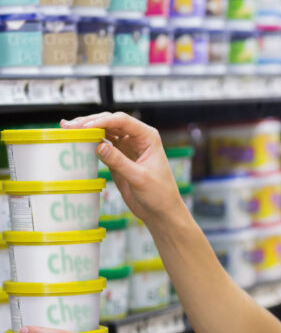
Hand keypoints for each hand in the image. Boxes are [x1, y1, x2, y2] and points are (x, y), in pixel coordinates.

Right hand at [61, 112, 182, 224]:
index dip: (102, 121)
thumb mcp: (139, 178)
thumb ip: (119, 162)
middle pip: (111, 122)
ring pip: (104, 132)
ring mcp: (127, 147)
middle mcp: (137, 138)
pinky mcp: (118, 158)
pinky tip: (77, 140)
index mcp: (148, 137)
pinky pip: (102, 145)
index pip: (123, 121)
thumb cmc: (159, 194)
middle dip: (90, 122)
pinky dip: (89, 142)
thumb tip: (99, 146)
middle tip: (70, 126)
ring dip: (87, 130)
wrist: (161, 211)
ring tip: (67, 129)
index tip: (85, 127)